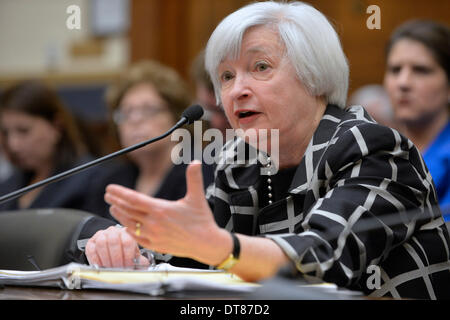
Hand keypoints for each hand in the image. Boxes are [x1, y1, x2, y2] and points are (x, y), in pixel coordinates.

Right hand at [85, 226, 149, 267]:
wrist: (113, 248)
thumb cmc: (125, 252)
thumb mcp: (134, 255)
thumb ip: (139, 260)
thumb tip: (143, 264)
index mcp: (127, 232)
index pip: (127, 241)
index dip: (128, 256)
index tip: (128, 266)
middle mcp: (114, 231)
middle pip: (114, 241)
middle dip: (116, 258)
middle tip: (119, 268)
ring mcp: (101, 235)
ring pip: (102, 243)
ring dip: (106, 259)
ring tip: (111, 268)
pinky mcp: (91, 241)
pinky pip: (91, 249)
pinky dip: (96, 260)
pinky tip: (101, 266)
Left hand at [104, 160, 227, 264]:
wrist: (207, 244)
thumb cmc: (202, 221)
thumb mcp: (197, 197)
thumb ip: (194, 178)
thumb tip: (196, 162)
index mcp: (160, 209)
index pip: (134, 199)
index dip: (119, 193)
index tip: (110, 188)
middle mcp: (153, 223)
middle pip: (128, 211)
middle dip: (115, 202)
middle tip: (107, 195)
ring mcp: (153, 236)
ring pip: (129, 224)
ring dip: (119, 215)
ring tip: (113, 208)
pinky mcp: (155, 246)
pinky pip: (137, 238)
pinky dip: (128, 230)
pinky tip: (125, 226)